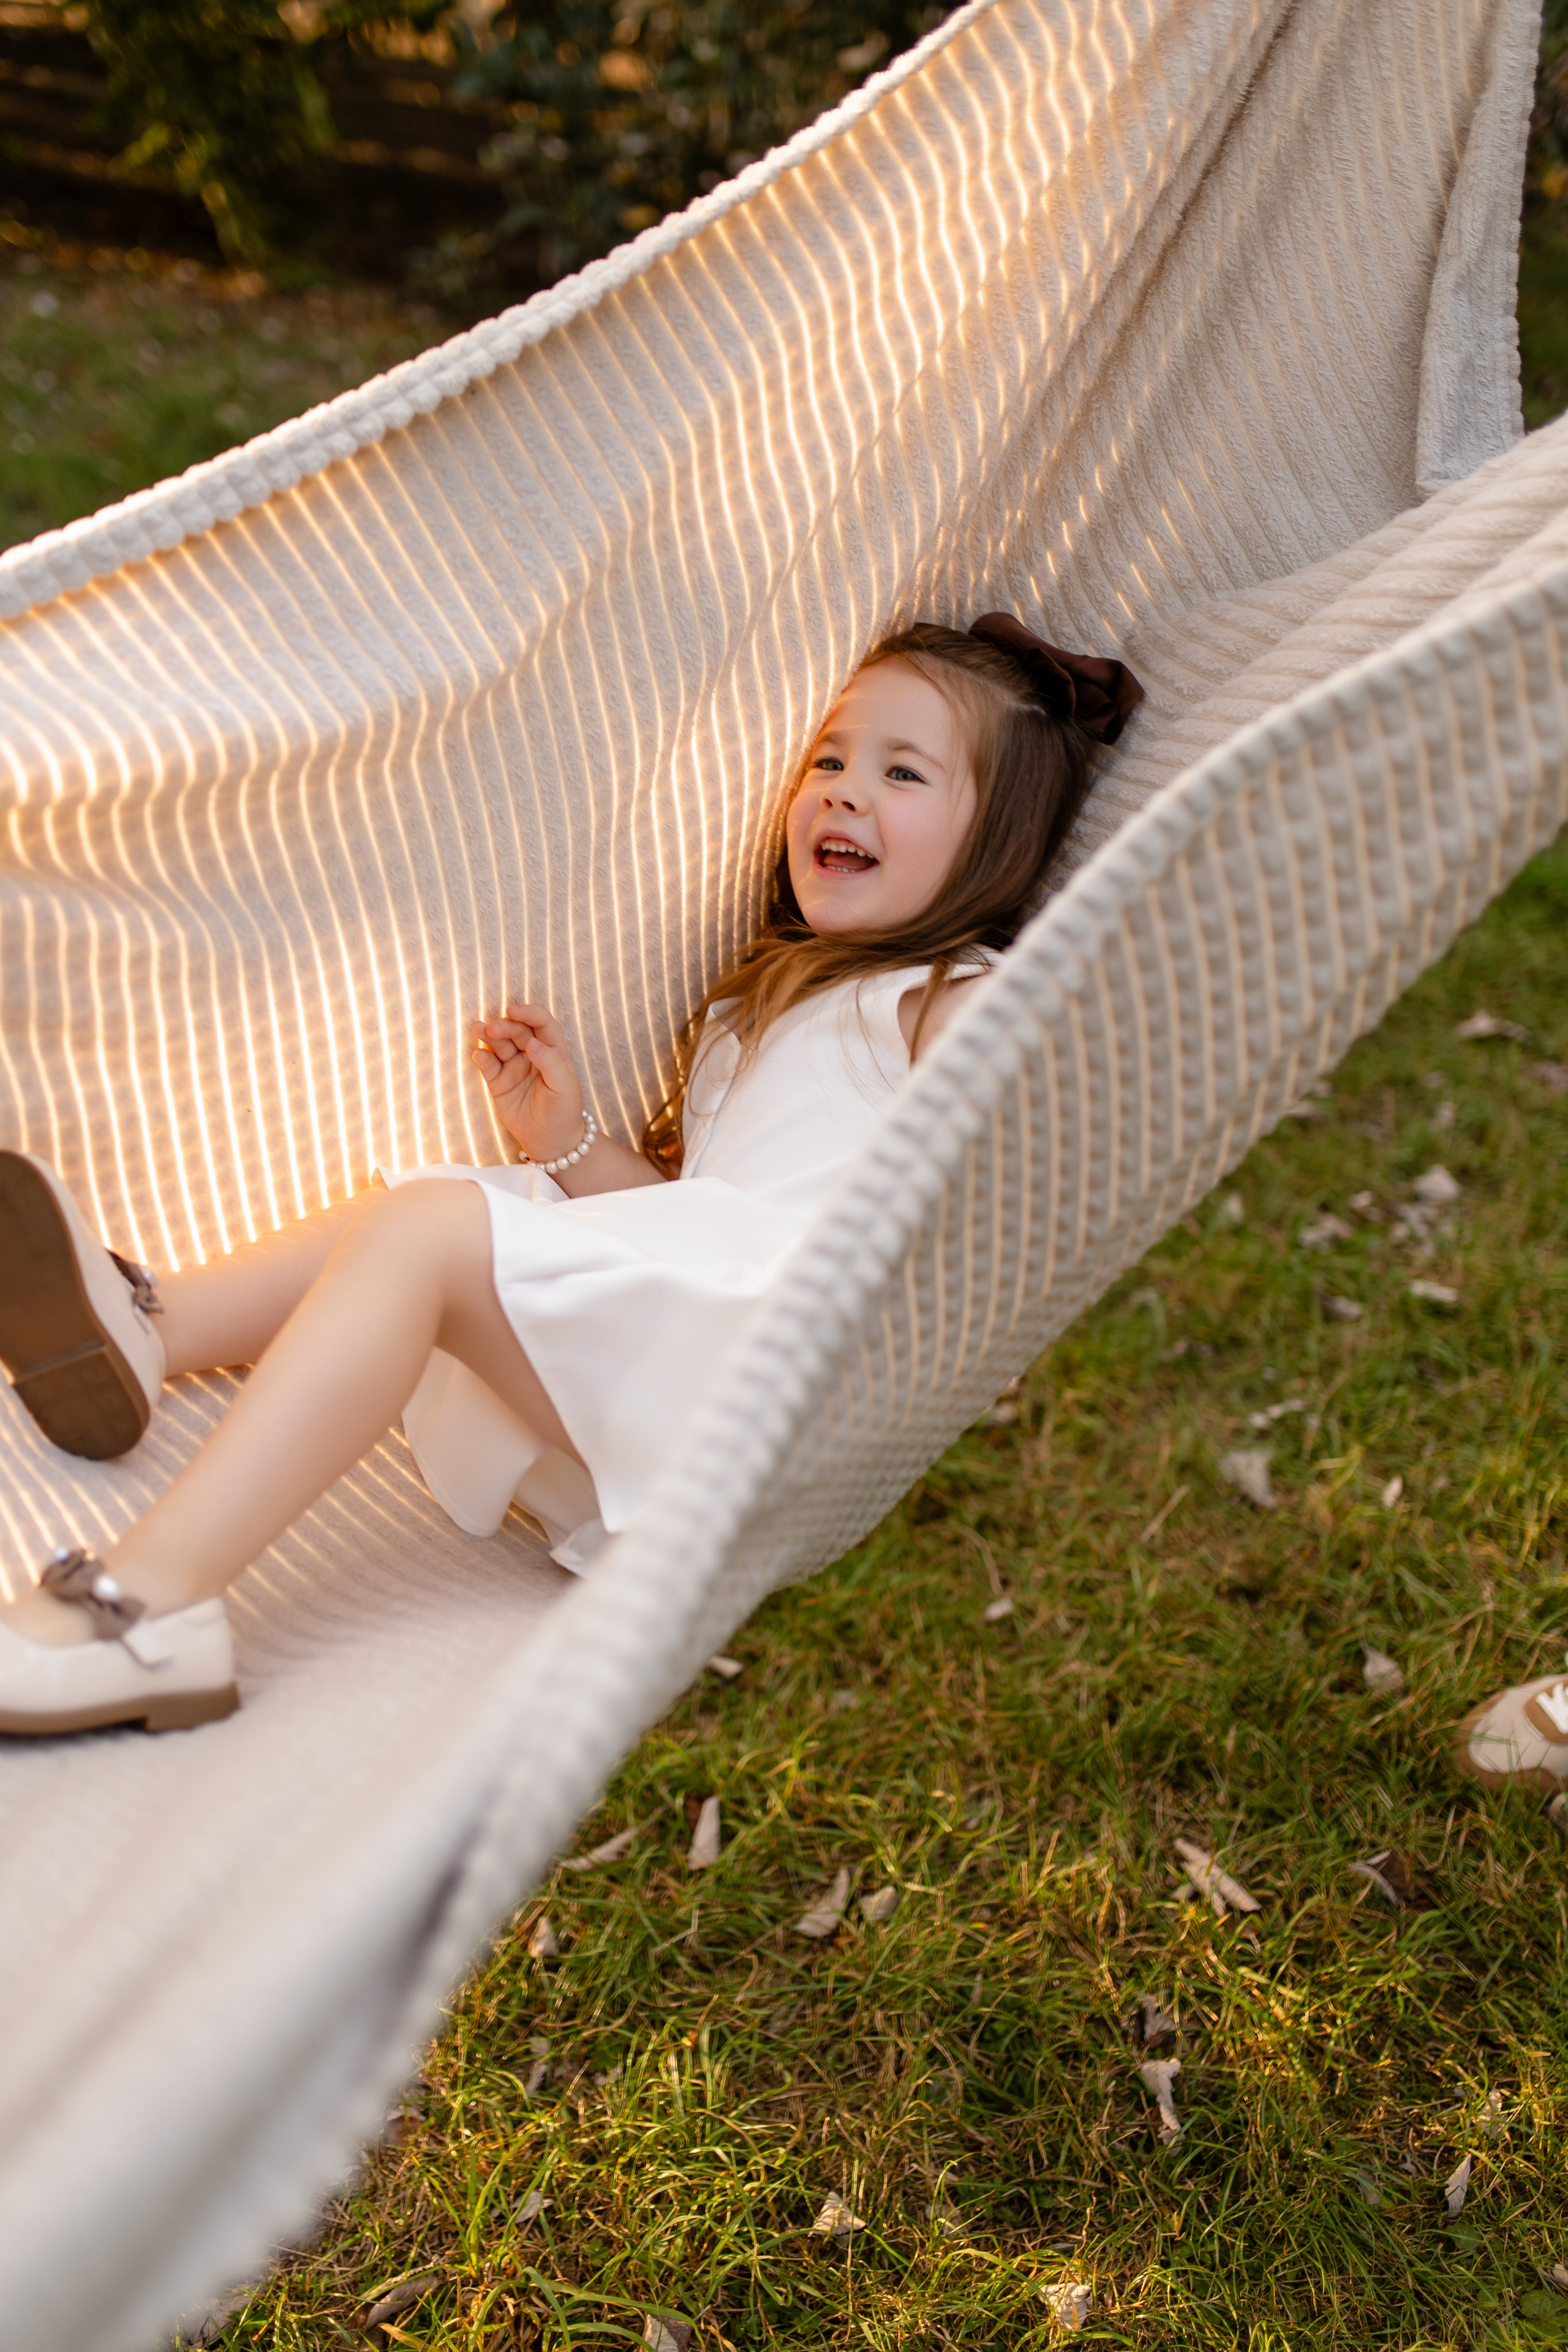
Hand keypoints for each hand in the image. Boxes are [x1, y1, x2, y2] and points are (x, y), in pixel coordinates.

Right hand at [471, 1004, 585, 1162]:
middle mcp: (531, 1054)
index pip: (541, 1023)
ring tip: (478, 1030)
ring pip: (499, 1045)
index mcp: (552, 1050)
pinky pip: (488, 1066)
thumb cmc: (564, 1111)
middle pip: (516, 1031)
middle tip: (491, 1028)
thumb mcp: (565, 1087)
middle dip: (504, 1026)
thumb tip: (532, 1042)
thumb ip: (551, 1063)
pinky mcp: (498, 1082)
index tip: (514, 1011)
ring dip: (488, 1036)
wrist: (551, 1141)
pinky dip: (482, 1058)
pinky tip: (478, 1054)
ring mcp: (513, 1067)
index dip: (528, 1013)